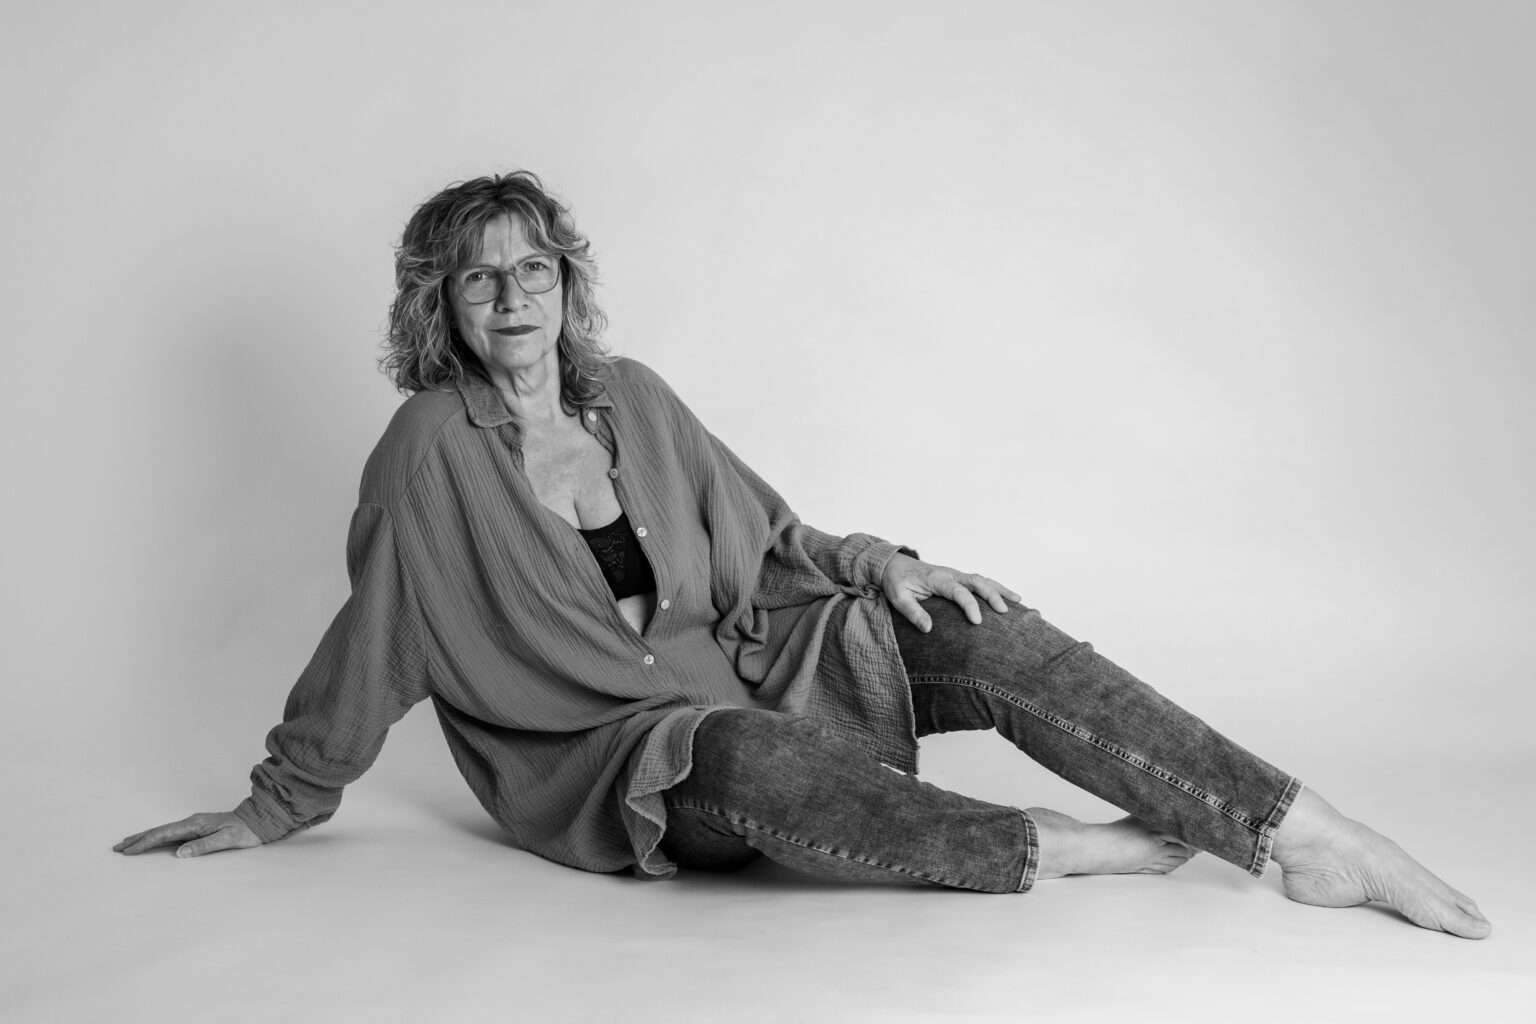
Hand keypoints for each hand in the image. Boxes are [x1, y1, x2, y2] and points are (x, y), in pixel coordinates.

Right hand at [114, 812, 263, 857]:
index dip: (145, 843)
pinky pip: (173, 834)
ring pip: (164, 832)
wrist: (260, 820)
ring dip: (146, 838)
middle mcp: (192, 822)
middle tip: (119, 847)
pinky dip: (158, 838)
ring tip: (129, 843)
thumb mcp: (227, 840)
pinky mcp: (198, 829)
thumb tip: (180, 853)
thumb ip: (204, 846)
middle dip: (138, 839)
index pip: (164, 834)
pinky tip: (154, 842)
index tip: (129, 850)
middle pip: (159, 831)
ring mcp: (194, 825)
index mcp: (195, 824)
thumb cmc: (246, 831)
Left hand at [880, 553, 1020, 632]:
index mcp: (937, 579)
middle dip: (992, 595)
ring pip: (982, 579)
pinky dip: (994, 586)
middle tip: (1004, 611)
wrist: (893, 565)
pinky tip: (1007, 596)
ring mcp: (955, 574)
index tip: (978, 622)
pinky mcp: (957, 578)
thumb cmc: (896, 582)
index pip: (958, 591)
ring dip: (999, 589)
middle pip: (976, 581)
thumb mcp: (898, 598)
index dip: (970, 606)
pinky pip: (979, 580)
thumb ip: (913, 613)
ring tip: (1018, 600)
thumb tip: (929, 629)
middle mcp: (950, 574)